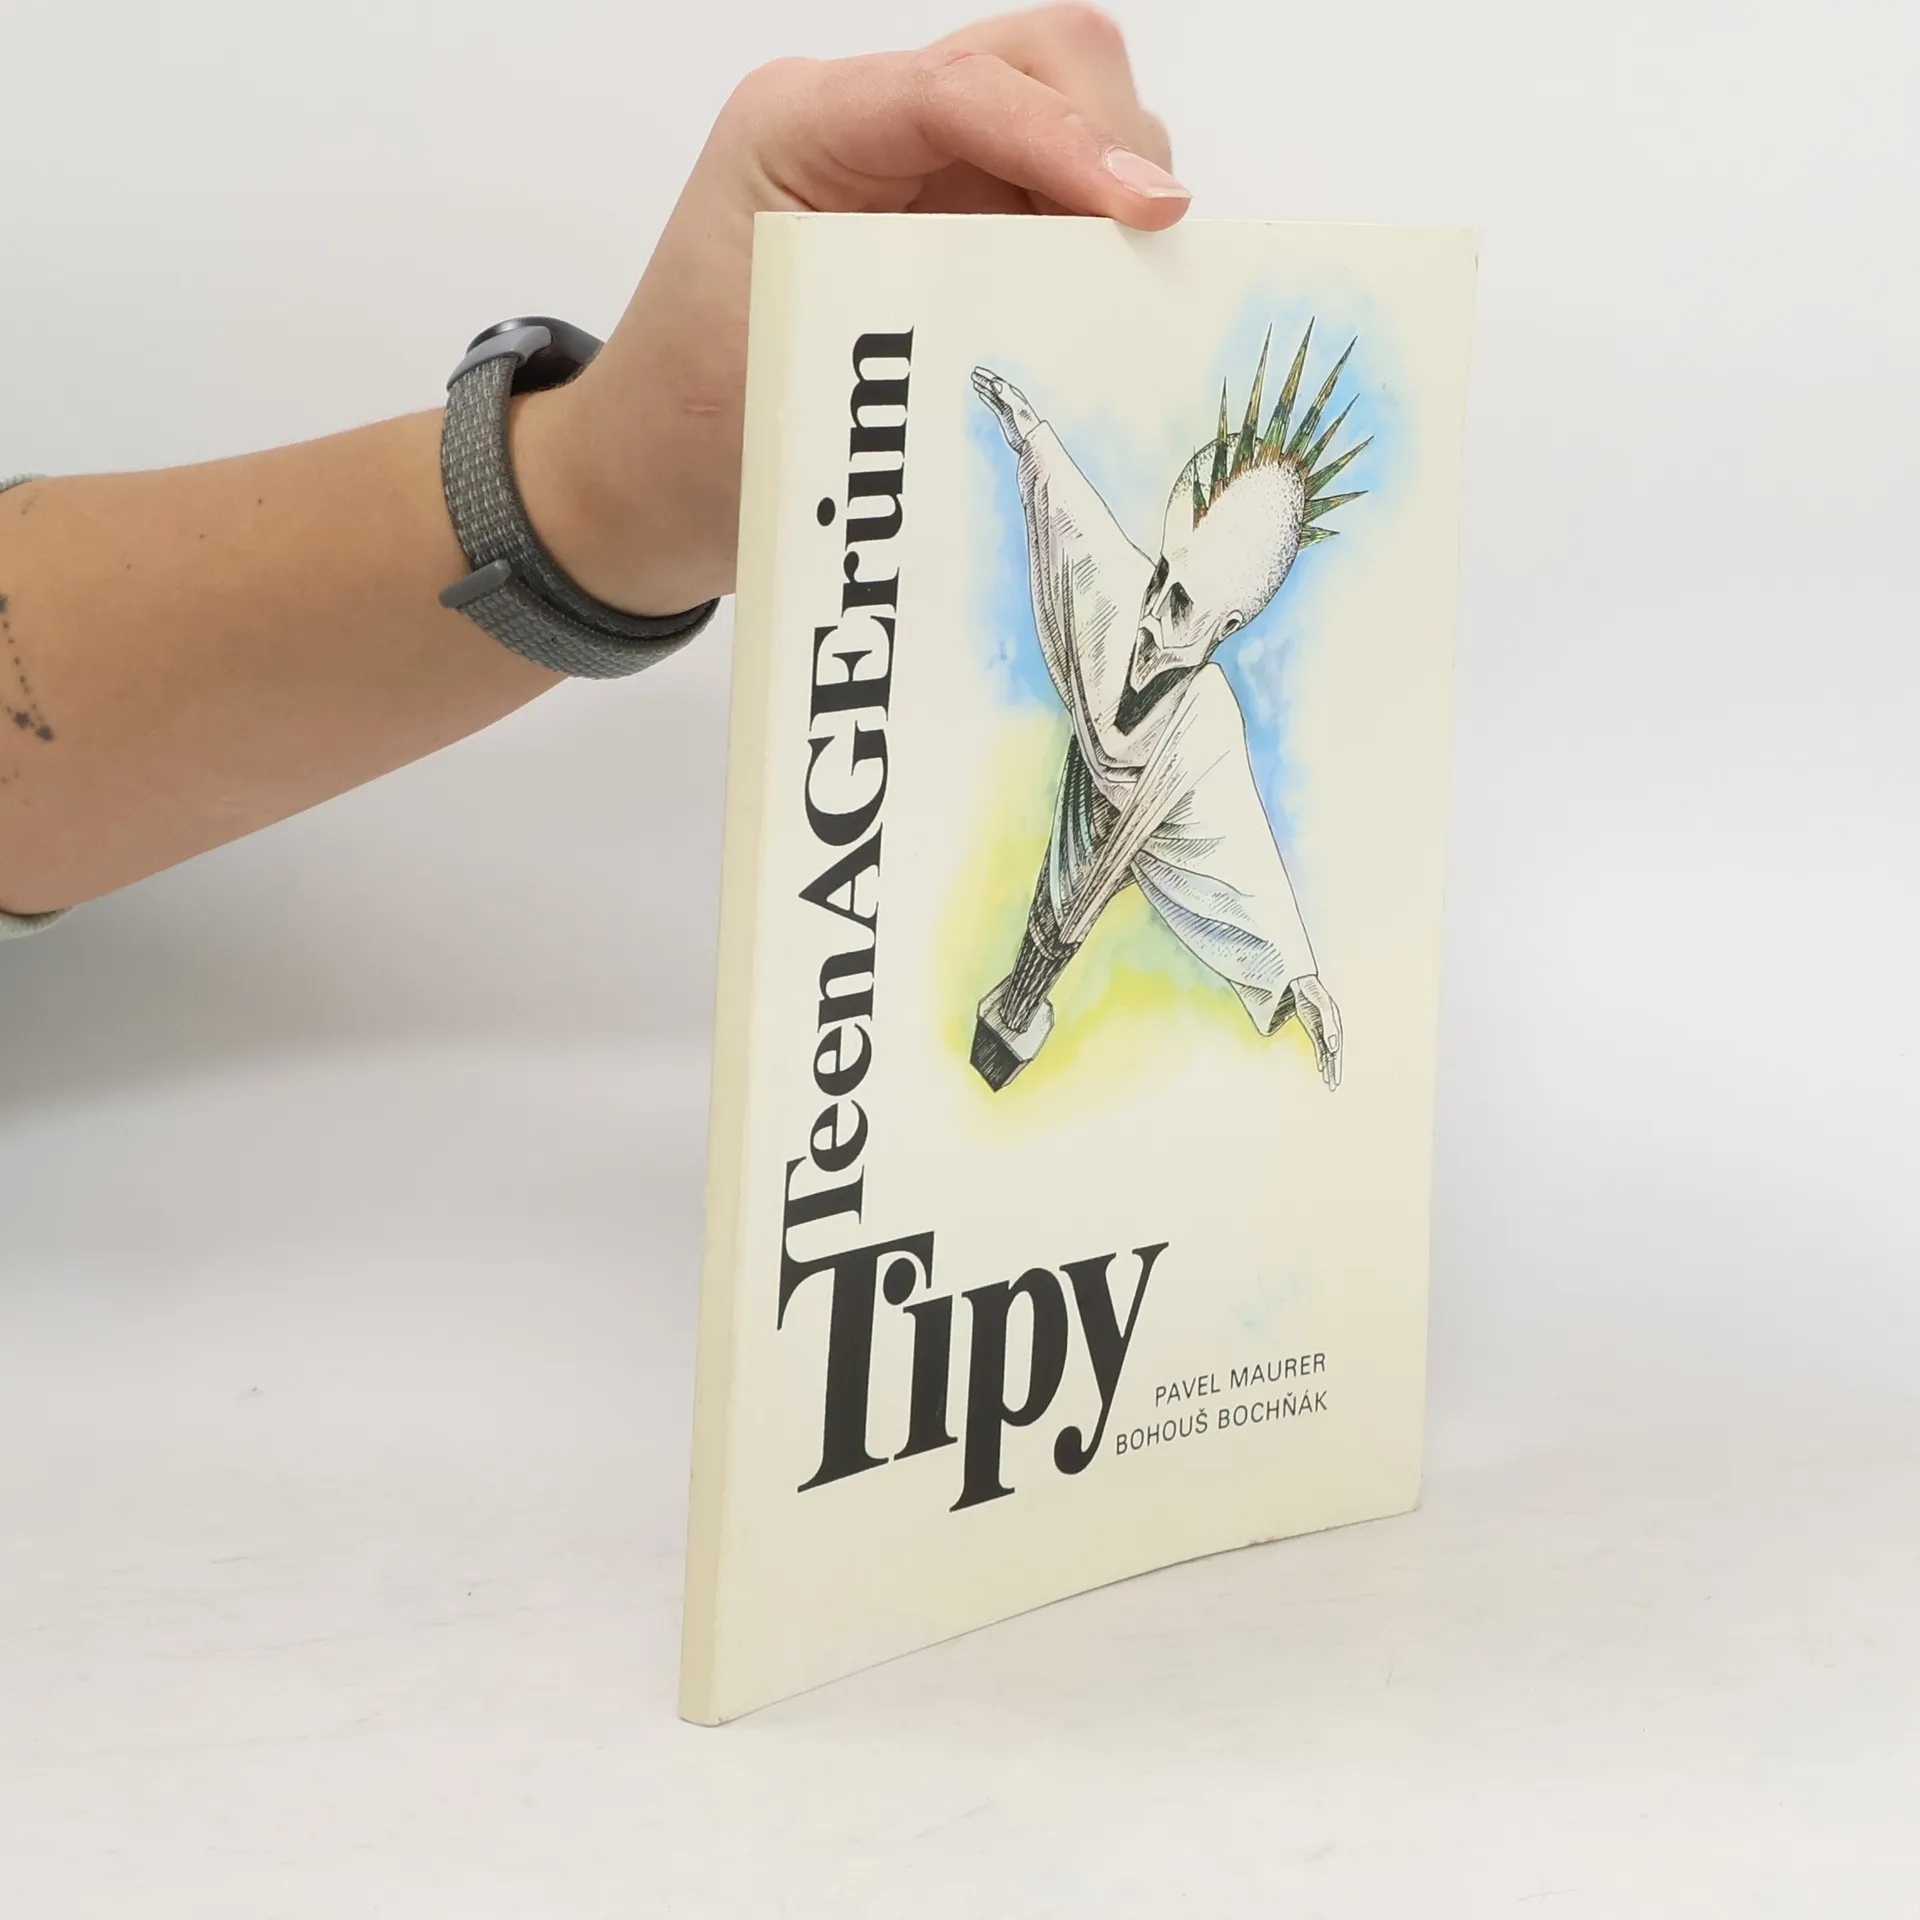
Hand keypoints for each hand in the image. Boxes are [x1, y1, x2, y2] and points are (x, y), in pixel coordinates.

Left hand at [515, 6, 1184, 614]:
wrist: (650, 483)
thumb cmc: (695, 433)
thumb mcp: (800, 372)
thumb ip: (926, 320)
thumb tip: (1083, 307)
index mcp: (800, 128)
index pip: (961, 89)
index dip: (1068, 140)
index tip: (1150, 214)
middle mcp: (866, 125)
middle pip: (1038, 61)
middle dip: (1111, 142)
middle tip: (1147, 258)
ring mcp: (914, 169)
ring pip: (1064, 115)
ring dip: (1111, 194)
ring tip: (1127, 293)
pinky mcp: (950, 220)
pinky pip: (1053, 196)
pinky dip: (1098, 239)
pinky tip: (1107, 308)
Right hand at [972, 367, 1042, 447]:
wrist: (1029, 440)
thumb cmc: (1026, 424)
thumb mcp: (1016, 407)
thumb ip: (1005, 394)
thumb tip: (994, 382)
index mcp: (1013, 394)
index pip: (997, 382)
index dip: (987, 376)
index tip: (976, 371)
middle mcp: (1010, 398)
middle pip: (994, 387)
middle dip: (983, 380)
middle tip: (973, 374)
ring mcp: (1006, 407)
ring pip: (992, 394)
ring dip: (984, 388)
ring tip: (975, 382)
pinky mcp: (1004, 416)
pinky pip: (993, 404)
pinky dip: (987, 398)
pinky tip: (981, 395)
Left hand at [1288, 975, 1342, 1089]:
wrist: (1299, 981)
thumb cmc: (1311, 990)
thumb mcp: (1320, 1005)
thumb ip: (1328, 1025)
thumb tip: (1333, 1047)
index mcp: (1335, 1021)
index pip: (1335, 1043)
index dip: (1334, 1057)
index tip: (1333, 1071)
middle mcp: (1331, 1027)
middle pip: (1333, 1052)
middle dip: (1334, 1069)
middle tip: (1334, 1085)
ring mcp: (1322, 1028)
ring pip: (1327, 1052)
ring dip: (1328, 1067)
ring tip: (1330, 1083)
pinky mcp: (1315, 1029)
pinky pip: (1320, 1048)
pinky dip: (1320, 1058)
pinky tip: (1320, 1069)